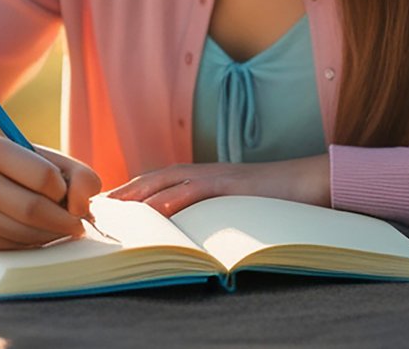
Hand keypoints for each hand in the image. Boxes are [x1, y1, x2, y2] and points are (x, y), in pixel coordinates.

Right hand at [0, 133, 102, 249]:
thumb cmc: (22, 171)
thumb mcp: (51, 161)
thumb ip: (80, 177)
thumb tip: (81, 208)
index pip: (43, 176)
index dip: (64, 190)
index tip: (67, 194)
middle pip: (31, 209)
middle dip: (63, 221)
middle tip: (77, 224)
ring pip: (22, 233)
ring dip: (50, 235)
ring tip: (57, 227)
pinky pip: (12, 248)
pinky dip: (32, 244)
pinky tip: (36, 233)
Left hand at [104, 154, 330, 217]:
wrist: (313, 181)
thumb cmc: (277, 200)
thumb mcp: (236, 208)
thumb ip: (212, 213)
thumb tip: (189, 236)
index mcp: (205, 178)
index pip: (159, 182)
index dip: (132, 192)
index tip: (106, 206)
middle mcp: (206, 173)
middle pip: (155, 178)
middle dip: (125, 192)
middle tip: (96, 206)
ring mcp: (219, 176)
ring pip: (169, 181)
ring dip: (140, 194)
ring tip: (114, 207)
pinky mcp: (233, 185)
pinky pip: (199, 190)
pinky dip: (175, 198)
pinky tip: (157, 210)